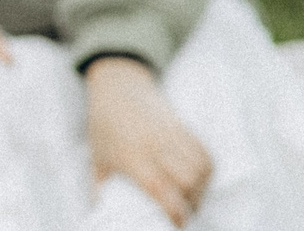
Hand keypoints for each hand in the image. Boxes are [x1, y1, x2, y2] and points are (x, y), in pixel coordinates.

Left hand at [85, 56, 211, 226]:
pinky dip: (206, 170)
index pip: (160, 188)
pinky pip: (204, 152)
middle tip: (183, 213)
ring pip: (200, 167)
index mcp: (130, 154)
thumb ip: (102, 189)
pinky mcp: (182, 125)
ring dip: (201, 188)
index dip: (174, 211)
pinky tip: (197, 179)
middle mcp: (154, 144)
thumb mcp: (98, 159)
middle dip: (191, 202)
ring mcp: (171, 133)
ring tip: (191, 198)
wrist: (117, 86)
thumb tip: (104, 216)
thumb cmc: (104, 125)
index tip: (178, 225)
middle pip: (187, 180)